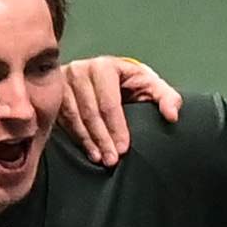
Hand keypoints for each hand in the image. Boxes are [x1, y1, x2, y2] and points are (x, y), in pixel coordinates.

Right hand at [58, 55, 182, 164]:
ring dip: (87, 141)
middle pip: (90, 111)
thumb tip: (172, 115)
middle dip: (103, 138)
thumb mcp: (151, 86)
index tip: (124, 149)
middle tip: (112, 160)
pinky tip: (87, 151)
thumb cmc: (130, 83)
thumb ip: (166, 97)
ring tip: (100, 159)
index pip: (109, 102)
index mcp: (104, 66)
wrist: (107, 77)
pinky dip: (75, 137)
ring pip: (74, 117)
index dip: (117, 127)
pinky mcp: (54, 94)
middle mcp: (80, 70)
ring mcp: (63, 81)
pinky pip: (62, 119)